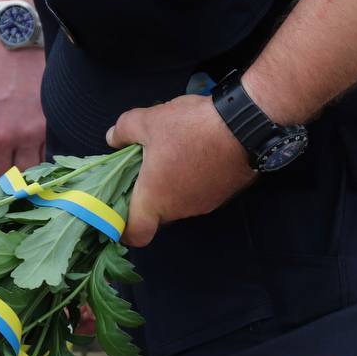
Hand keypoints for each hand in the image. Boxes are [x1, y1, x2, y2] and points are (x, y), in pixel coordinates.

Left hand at [106, 94, 254, 246]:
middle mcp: (179, 209)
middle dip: (146, 198)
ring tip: (170, 155)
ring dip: (170, 186)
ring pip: (178, 203)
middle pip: (156, 215)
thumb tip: (112, 138)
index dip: (123, 229)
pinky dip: (191, 181)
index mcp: (155, 199)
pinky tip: (193, 154)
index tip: (118, 213)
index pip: (136, 234)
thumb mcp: (148, 121)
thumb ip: (123, 130)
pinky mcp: (223, 194)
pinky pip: (198, 193)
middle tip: (141, 171)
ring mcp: (204, 204)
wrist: (244, 125)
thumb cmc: (190, 128)